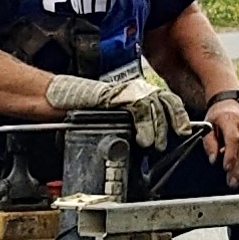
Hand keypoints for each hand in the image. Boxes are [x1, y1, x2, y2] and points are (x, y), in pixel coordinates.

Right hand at [44, 63, 189, 152]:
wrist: (53, 99)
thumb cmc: (76, 113)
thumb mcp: (108, 123)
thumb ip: (125, 129)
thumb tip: (140, 148)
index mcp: (132, 96)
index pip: (162, 100)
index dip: (176, 114)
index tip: (185, 130)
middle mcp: (130, 90)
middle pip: (163, 100)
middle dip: (174, 119)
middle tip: (178, 136)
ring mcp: (121, 91)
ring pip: (152, 104)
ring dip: (158, 126)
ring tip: (156, 144)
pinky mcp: (112, 95)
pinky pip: (135, 107)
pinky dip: (143, 123)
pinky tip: (144, 138)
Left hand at [204, 92, 238, 184]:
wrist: (232, 101)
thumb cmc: (218, 115)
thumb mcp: (208, 124)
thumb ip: (209, 142)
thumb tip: (213, 160)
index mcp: (230, 120)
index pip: (233, 139)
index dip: (230, 155)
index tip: (225, 168)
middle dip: (237, 168)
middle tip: (231, 182)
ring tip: (237, 182)